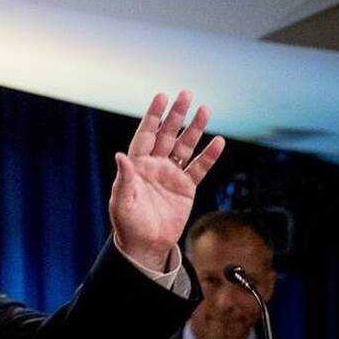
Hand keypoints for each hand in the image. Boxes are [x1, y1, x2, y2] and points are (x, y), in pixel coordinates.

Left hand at [109, 90, 225, 271]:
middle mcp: (155, 165)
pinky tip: (218, 141)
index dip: (153, 116)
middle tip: (186, 94)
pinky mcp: (186, 187)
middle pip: (167, 134)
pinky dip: (209, 155)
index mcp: (137, 165)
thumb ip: (124, 179)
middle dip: (176, 115)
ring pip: (185, 146)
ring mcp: (172, 175)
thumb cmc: (128, 224)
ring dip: (195, 129)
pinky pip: (199, 168)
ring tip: (205, 110)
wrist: (146, 245)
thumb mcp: (121, 202)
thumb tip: (120, 156)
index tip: (161, 97)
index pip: (146, 134)